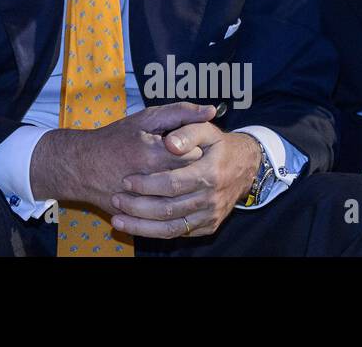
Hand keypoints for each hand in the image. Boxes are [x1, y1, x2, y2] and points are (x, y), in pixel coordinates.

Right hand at [31, 101, 215, 212]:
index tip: (188, 147)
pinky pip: (166, 217)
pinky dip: (170, 206)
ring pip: (180, 201)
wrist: (81, 166)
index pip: (194, 156)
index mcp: (152, 153)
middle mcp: (148, 180)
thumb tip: (211, 110)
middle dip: (191, 171)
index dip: (194, 150)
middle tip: (181, 163)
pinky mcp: (137, 217)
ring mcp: (141, 201)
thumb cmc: (115, 139)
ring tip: (172, 177)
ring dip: (182, 190)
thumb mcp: (145, 119)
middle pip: (189, 180)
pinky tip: (166, 194)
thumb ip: (180, 112)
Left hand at [109, 128, 258, 238]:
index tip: (126, 180)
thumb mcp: (205, 129)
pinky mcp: (207, 226)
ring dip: (142, 226)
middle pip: (168, 209)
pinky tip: (136, 226)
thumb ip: (186, 131)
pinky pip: (178, 233)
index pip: (172, 183)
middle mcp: (210, 198)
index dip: (147, 184)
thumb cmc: (218, 145)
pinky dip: (155, 233)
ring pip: (171, 228)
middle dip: (138, 207)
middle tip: (116, 199)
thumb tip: (170, 144)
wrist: (245, 166)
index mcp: (209, 173)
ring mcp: (210, 215)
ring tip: (118, 220)